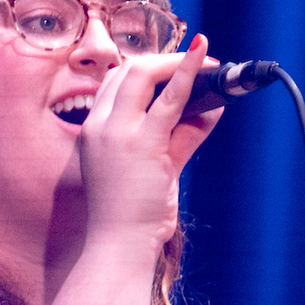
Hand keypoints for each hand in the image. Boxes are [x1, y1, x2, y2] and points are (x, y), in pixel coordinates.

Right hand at [79, 35, 222, 247]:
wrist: (119, 245)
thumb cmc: (132, 214)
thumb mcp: (157, 165)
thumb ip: (183, 135)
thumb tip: (212, 108)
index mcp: (93, 130)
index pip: (113, 82)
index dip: (146, 68)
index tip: (173, 68)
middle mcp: (99, 126)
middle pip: (126, 71)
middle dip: (164, 60)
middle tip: (198, 61)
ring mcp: (117, 132)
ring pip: (143, 74)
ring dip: (178, 63)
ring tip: (207, 61)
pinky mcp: (142, 143)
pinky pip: (171, 98)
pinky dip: (189, 73)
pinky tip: (206, 59)